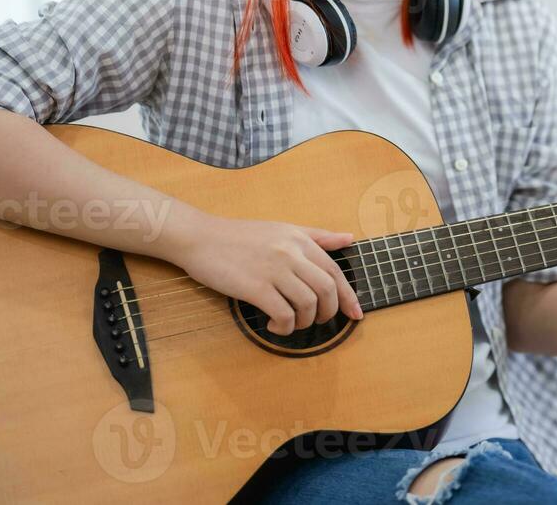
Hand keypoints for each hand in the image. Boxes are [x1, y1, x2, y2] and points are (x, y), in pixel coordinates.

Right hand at [167, 213, 362, 334]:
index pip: (335, 272)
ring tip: (292, 324)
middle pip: (327, 290)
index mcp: (300, 239)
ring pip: (308, 305)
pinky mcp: (255, 287)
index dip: (349, 296)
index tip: (356, 314)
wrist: (201, 238)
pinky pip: (284, 315)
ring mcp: (274, 270)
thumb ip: (317, 236)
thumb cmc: (240, 236)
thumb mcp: (283, 229)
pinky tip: (274, 326)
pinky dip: (285, 328)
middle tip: (317, 322)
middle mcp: (291, 253)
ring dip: (305, 322)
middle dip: (329, 312)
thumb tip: (349, 238)